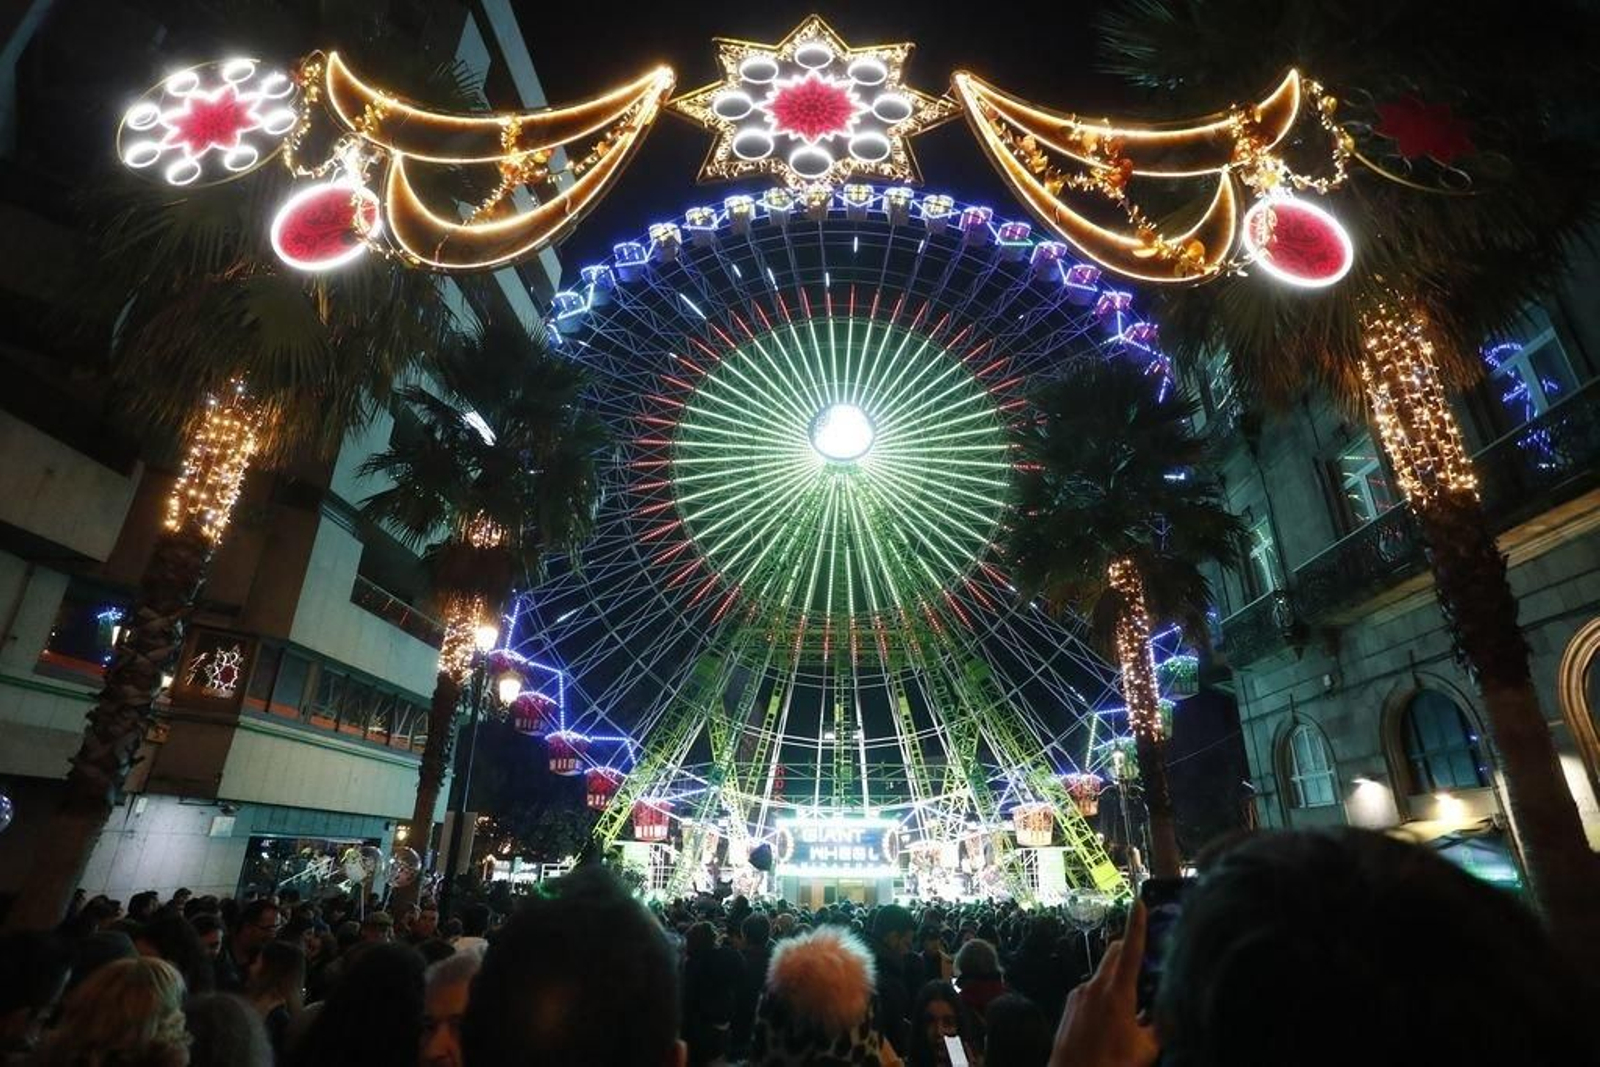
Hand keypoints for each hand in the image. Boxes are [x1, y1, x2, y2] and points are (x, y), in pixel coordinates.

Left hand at [1049, 900, 1159, 1066]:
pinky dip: (1104, 996)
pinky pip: (1091, 990)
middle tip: (1145, 964)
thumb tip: (1171, 1013)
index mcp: (1117, 993)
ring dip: (1117, 980)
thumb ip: (1161, 1026)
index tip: (1138, 902)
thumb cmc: (1110, 1064)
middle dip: (1128, 951)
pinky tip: (1111, 1022)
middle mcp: (1094, 987)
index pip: (1130, 950)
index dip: (1136, 924)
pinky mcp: (1070, 1005)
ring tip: (1131, 1010)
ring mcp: (1078, 994)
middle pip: (1114, 954)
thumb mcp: (1146, 1048)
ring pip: (1103, 974)